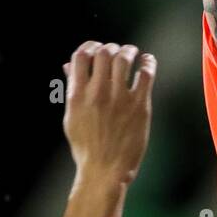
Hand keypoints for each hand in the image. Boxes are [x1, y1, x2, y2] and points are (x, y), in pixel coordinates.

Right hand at [62, 42, 155, 186]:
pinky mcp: (139, 106)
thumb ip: (71, 89)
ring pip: (124, 58)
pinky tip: (147, 62)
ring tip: (133, 53)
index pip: (81, 55)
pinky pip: (145, 74)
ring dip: (129, 50)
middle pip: (104, 52)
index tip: (97, 48)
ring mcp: (119, 99)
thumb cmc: (86, 146)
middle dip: (111, 47)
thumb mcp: (72, 117)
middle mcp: (97, 93)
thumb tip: (68, 65)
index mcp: (77, 95)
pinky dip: (148, 63)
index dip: (90, 46)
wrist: (105, 171)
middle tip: (118, 51)